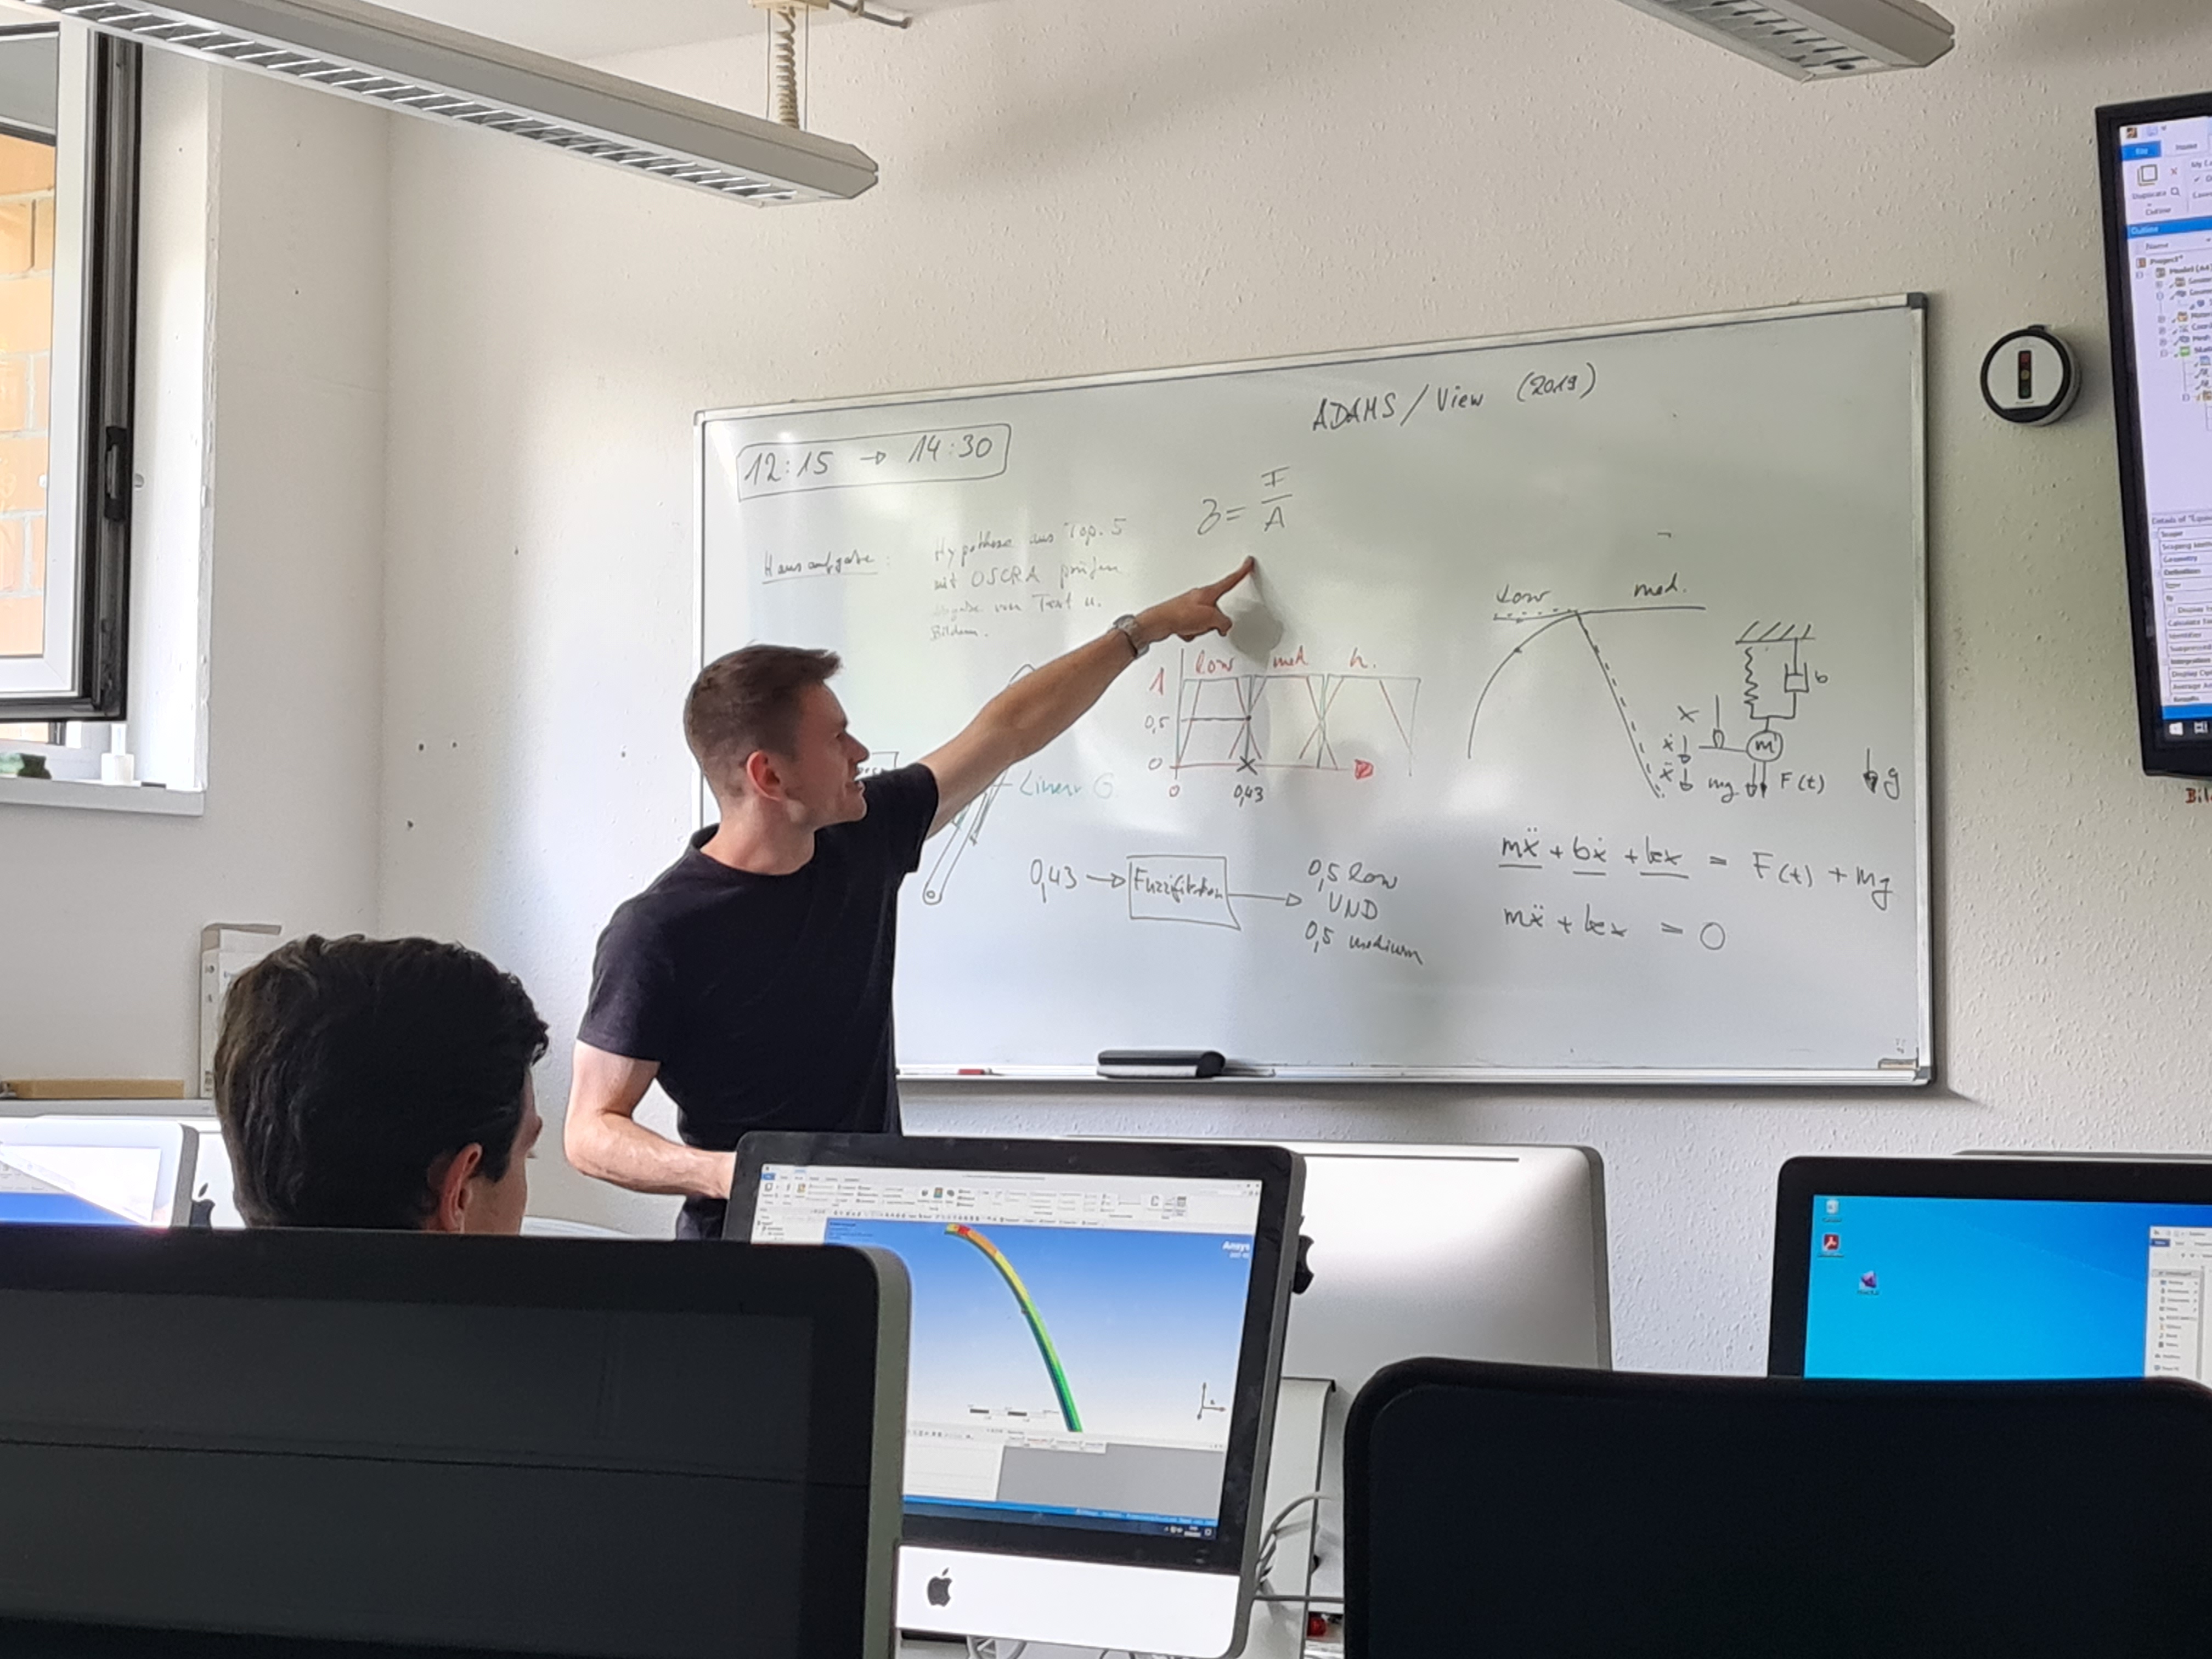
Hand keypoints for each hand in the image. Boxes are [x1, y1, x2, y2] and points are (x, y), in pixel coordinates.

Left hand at [1137, 557, 1255, 644]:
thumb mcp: (1211, 618)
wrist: (1157, 623)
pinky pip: (1194, 626)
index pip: (1230, 580)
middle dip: (1215, 620)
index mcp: (1208, 592)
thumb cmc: (1179, 615)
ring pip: (1206, 620)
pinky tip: (1185, 632)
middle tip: (1209, 625)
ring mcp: (1189, 606)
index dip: (1241, 572)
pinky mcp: (1182, 616)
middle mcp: (1199, 596)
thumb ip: (1224, 621)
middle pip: (1217, 608)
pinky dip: (1192, 631)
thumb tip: (1225, 626)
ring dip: (1202, 628)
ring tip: (1193, 629)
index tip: (1248, 563)